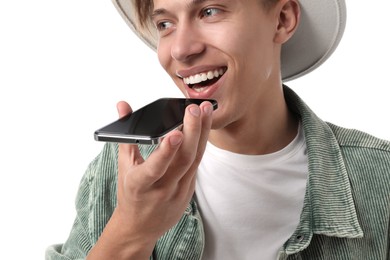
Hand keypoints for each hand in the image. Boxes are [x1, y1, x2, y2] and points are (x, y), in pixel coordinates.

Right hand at [88, 100, 212, 258]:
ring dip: (202, 134)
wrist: (140, 227)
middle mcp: (161, 190)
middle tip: (195, 108)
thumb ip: (126, 134)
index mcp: (139, 185)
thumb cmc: (130, 192)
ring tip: (205, 111)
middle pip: (183, 160)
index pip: (155, 168)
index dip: (166, 151)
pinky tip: (204, 126)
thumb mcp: (124, 166)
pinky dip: (201, 145)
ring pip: (194, 161)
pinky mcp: (189, 192)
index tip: (176, 132)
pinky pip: (196, 166)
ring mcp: (178, 193)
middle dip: (192, 132)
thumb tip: (122, 105)